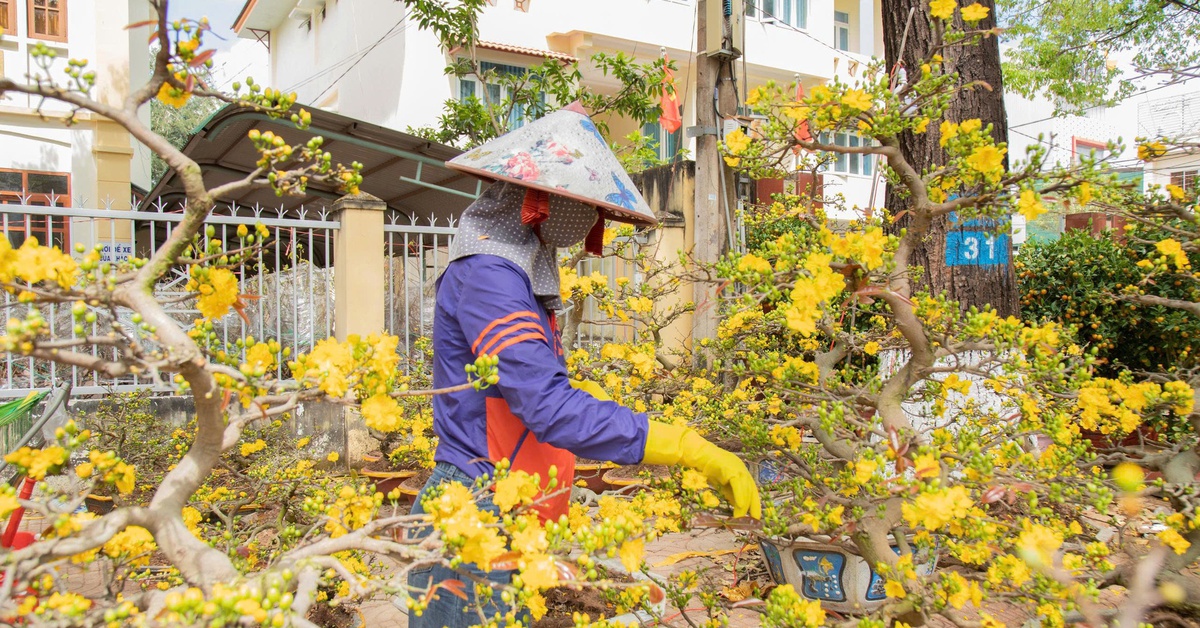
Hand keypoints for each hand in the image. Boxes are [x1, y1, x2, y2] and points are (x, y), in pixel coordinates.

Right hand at [642, 421, 761, 519]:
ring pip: (746, 487)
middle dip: (752, 505)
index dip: (754, 503)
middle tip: (752, 520)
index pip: (751, 488)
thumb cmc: (705, 467)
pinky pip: (737, 484)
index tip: (755, 517)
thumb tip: (738, 505)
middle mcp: (741, 468)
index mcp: (740, 471)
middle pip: (751, 488)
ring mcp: (736, 466)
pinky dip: (739, 496)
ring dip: (744, 504)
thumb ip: (730, 492)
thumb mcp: (721, 483)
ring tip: (740, 517)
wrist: (695, 454)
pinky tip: (739, 506)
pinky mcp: (729, 467)